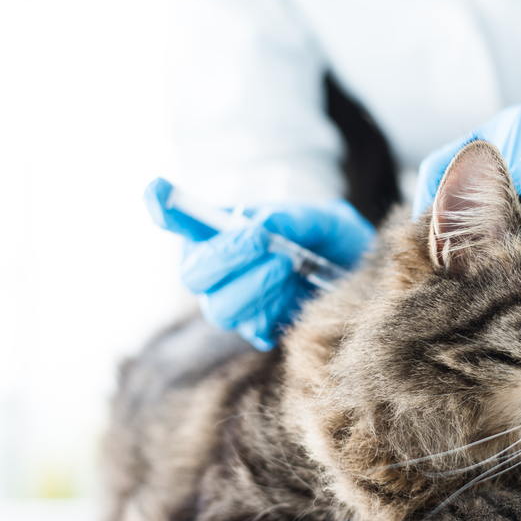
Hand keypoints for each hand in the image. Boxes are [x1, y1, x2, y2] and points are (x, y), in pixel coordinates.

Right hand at [172, 197, 373, 350]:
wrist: (363, 278)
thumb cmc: (335, 241)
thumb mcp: (324, 219)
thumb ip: (292, 218)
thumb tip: (260, 224)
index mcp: (222, 231)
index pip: (180, 220)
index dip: (163, 208)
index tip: (158, 191)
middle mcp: (219, 270)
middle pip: (193, 275)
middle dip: (225, 256)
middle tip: (261, 240)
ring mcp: (235, 303)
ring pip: (221, 309)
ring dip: (256, 285)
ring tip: (289, 265)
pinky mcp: (259, 330)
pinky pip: (255, 330)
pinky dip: (278, 311)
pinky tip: (297, 295)